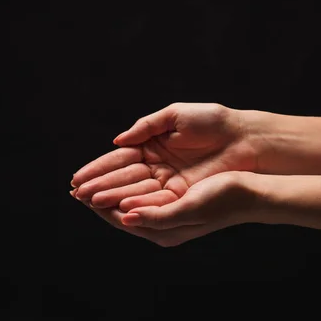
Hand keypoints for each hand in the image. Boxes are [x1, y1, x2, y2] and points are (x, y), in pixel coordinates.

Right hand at [71, 102, 259, 206]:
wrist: (243, 136)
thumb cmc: (213, 120)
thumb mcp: (175, 115)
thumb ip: (146, 127)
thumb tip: (117, 140)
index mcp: (154, 145)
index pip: (121, 159)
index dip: (100, 168)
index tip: (78, 177)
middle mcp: (159, 166)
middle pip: (124, 178)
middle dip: (100, 185)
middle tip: (77, 193)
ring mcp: (170, 181)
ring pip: (136, 190)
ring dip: (112, 196)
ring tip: (89, 201)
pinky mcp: (183, 193)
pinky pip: (156, 199)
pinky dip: (137, 202)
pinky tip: (118, 205)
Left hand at [71, 171, 260, 246]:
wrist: (251, 192)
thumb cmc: (223, 200)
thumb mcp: (189, 209)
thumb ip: (156, 217)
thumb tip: (125, 215)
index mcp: (163, 231)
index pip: (121, 218)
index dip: (99, 205)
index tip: (80, 193)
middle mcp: (162, 223)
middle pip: (121, 208)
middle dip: (99, 196)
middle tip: (76, 187)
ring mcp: (167, 210)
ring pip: (130, 197)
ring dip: (111, 188)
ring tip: (90, 181)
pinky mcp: (174, 196)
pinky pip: (143, 189)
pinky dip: (128, 181)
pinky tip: (120, 173)